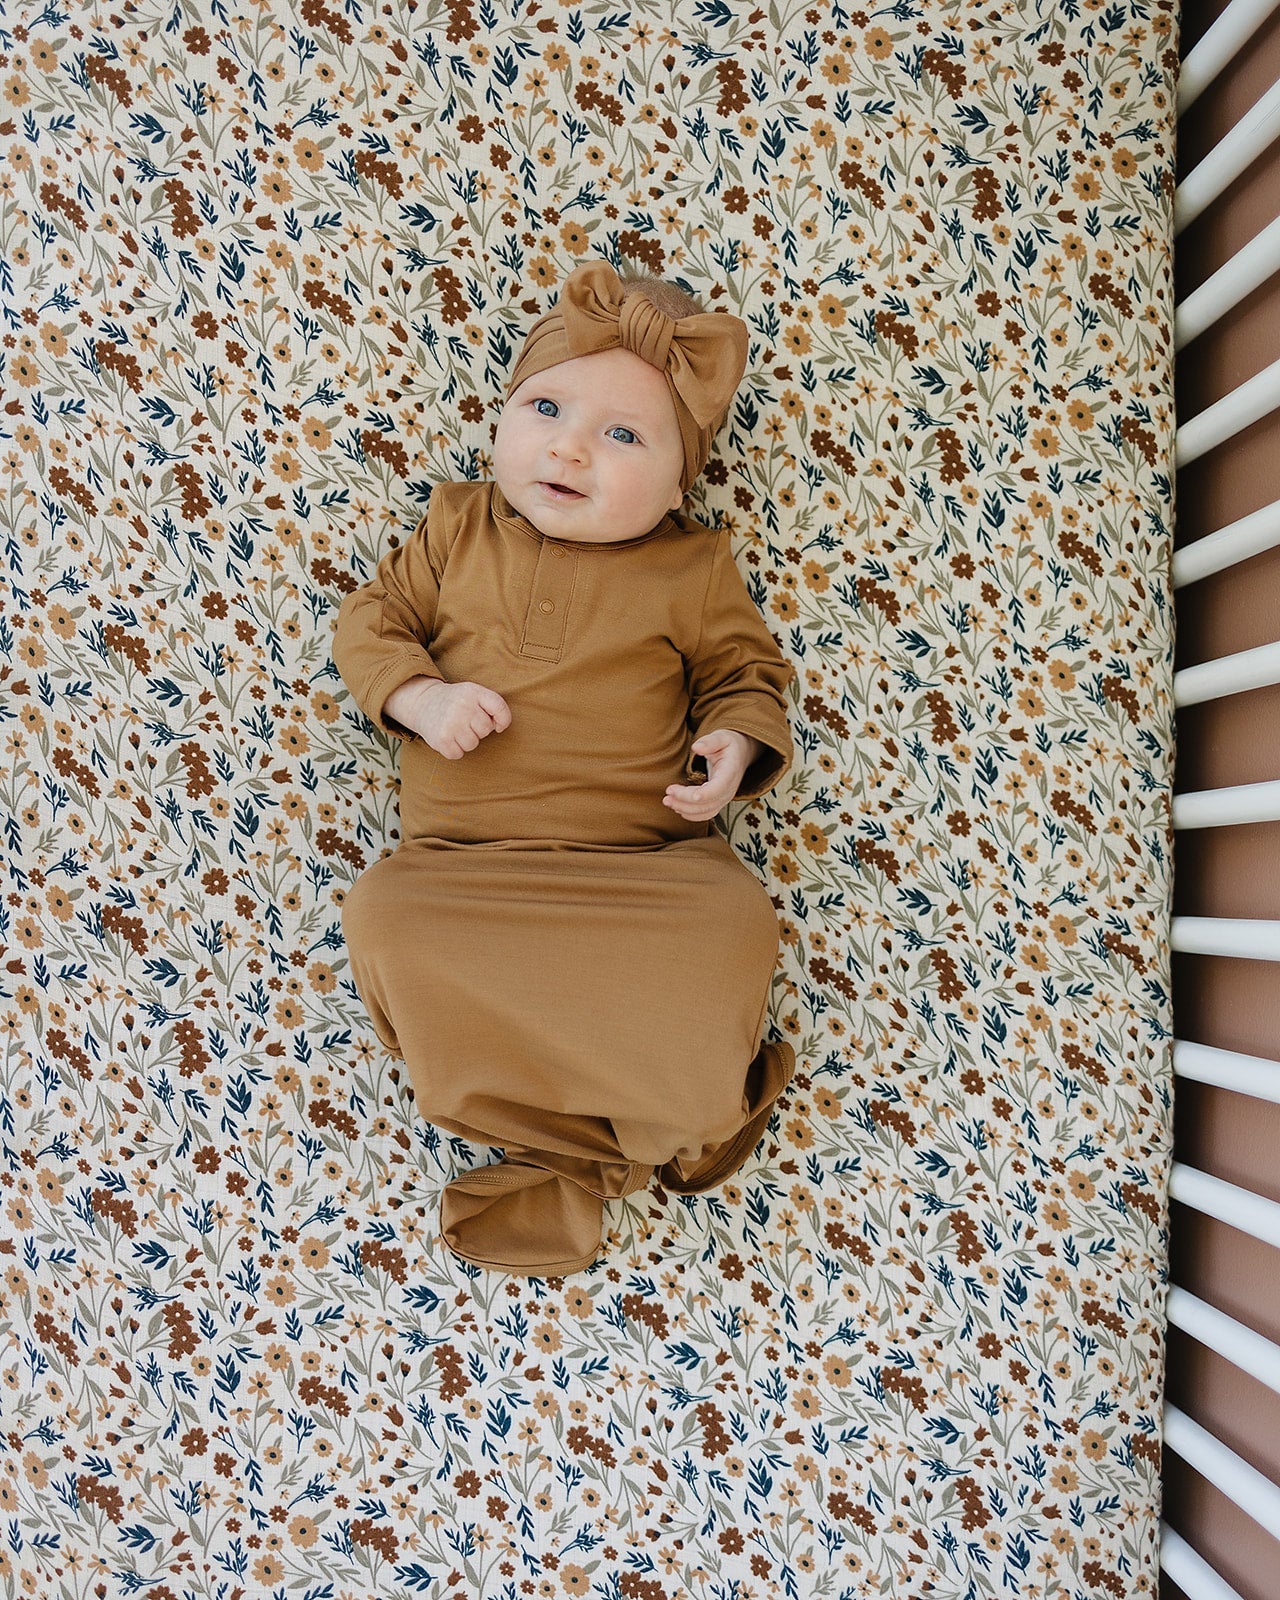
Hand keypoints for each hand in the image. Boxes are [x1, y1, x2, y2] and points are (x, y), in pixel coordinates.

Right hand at [384, 676, 510, 758]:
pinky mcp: (441, 739)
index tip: (497, 725)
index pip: (499, 708)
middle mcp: (462, 706)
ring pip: (472, 744)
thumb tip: (499, 727)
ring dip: (466, 741)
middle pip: (486, 730)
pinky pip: (458, 754)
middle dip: (478, 729)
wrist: (423, 702)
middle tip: (465, 721)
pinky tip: (448, 737)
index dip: (503, 720)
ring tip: (455, 728)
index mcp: (473, 692)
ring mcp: (451, 723)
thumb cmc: (456, 701)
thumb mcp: (474, 693)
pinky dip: (454, 749)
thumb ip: (493, 705)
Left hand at [663, 729, 760, 821]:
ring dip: (685, 809)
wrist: (739, 755)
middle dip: (686, 801)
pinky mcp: (717, 802)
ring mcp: (724, 798)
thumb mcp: (722, 737)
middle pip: (708, 803)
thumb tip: (696, 747)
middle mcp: (729, 789)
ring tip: (667, 801)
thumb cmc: (728, 745)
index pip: (719, 788)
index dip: (706, 794)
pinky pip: (705, 814)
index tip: (692, 795)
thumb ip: (710, 741)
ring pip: (705, 812)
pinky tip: (677, 807)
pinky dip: (690, 814)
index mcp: (730, 772)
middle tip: (668, 794)